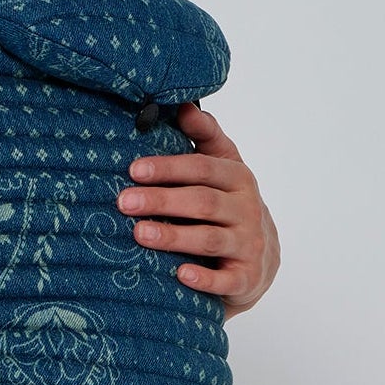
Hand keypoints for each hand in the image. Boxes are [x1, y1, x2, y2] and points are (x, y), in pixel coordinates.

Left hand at [117, 105, 279, 314]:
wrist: (260, 260)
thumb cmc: (230, 206)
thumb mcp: (223, 168)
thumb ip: (206, 137)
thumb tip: (183, 105)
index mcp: (238, 178)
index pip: (203, 168)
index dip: (169, 168)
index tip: (134, 169)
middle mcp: (247, 209)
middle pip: (202, 202)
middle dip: (162, 201)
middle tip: (124, 201)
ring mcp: (249, 244)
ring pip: (210, 239)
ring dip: (174, 236)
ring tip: (139, 234)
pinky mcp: (246, 278)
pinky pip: (225, 279)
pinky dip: (204, 278)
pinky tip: (180, 275)